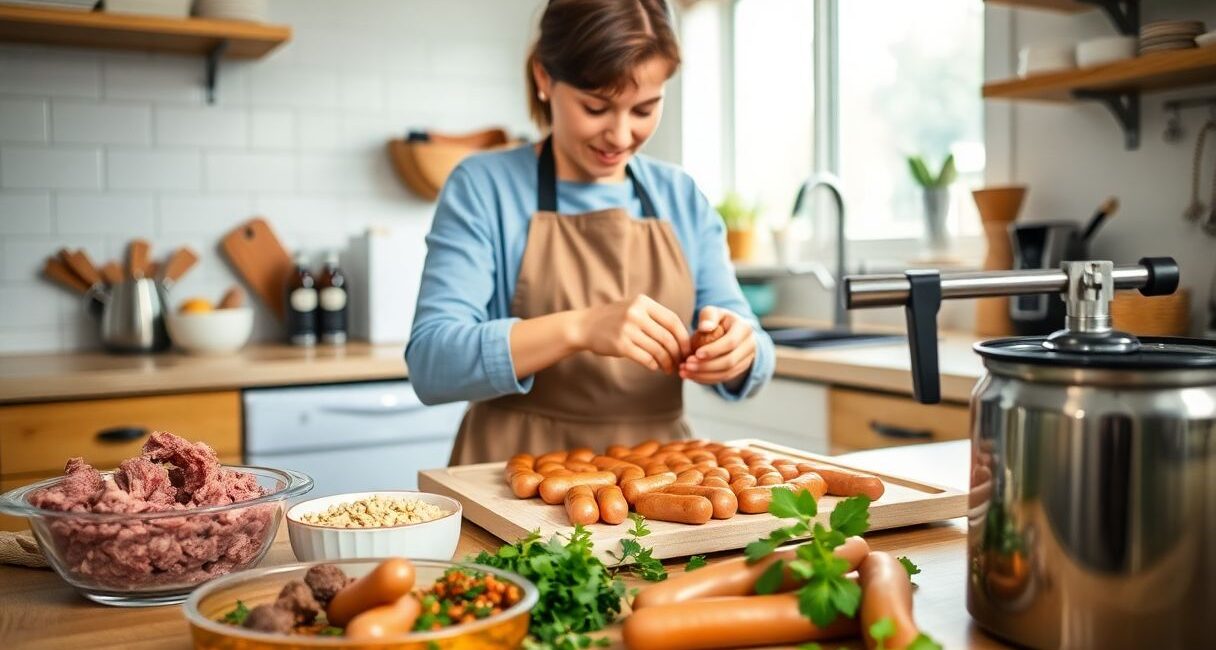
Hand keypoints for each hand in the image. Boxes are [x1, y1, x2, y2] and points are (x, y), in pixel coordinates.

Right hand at [576, 294, 690, 373]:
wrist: (585, 326)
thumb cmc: (614, 320)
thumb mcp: (634, 308)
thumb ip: (655, 317)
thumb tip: (681, 337)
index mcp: (643, 302)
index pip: (673, 320)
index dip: (683, 337)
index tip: (687, 349)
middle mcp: (636, 313)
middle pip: (667, 337)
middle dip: (677, 353)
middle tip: (680, 362)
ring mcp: (628, 329)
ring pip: (658, 350)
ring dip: (667, 362)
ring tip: (669, 368)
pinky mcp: (621, 345)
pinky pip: (646, 358)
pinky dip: (654, 365)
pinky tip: (655, 367)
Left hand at [679, 306, 755, 384]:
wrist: (729, 330)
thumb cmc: (717, 319)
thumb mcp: (713, 312)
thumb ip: (708, 316)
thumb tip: (704, 327)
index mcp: (744, 328)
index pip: (731, 343)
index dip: (713, 350)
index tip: (695, 354)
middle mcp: (750, 345)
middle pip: (730, 362)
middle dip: (706, 366)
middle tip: (686, 366)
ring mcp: (747, 359)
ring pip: (727, 373)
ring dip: (704, 375)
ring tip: (685, 372)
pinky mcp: (740, 369)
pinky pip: (724, 378)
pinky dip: (707, 379)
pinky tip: (692, 376)